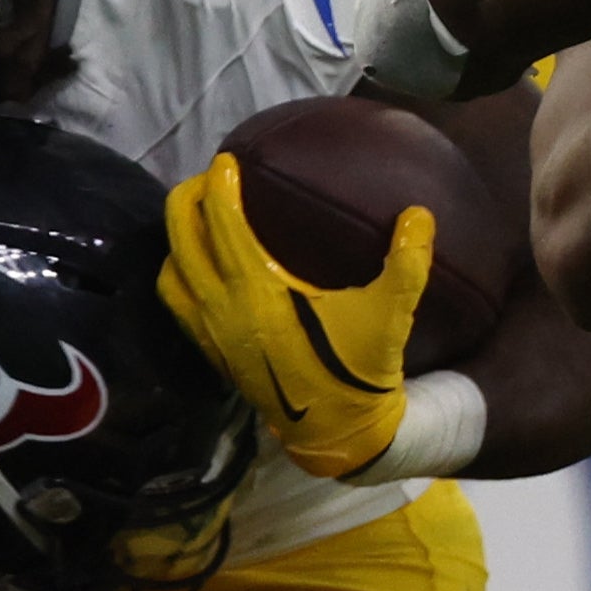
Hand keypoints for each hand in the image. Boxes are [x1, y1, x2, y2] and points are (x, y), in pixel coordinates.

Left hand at [157, 154, 433, 479]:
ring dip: (177, 240)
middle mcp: (223, 309)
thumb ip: (408, 262)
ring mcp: (211, 333)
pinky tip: (198, 268)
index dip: (221, 188)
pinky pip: (176, 305)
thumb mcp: (390, 315)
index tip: (226, 160)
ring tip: (197, 220)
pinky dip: (178, 277)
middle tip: (206, 180)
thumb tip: (419, 214)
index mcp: (259, 292)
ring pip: (171, 273)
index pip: (224, 226)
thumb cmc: (358, 369)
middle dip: (187, 202)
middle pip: (182, 240)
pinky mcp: (211, 352)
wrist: (336, 431)